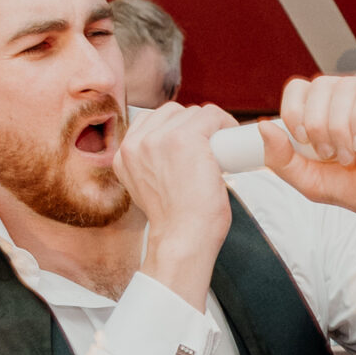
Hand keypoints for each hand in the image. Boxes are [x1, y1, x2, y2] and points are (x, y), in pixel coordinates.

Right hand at [115, 101, 238, 309]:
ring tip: (221, 148)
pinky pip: (212, 115)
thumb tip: (175, 155)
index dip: (176, 128)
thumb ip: (153, 166)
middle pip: (172, 113)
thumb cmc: (177, 225)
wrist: (183, 241)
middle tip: (211, 148)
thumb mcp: (149, 189)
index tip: (193, 145)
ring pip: (193, 113)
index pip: (151, 121)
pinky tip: (231, 139)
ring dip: (211, 126)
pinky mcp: (185, 138)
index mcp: (124, 156)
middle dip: (194, 126)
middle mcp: (136, 144)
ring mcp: (159, 139)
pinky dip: (226, 124)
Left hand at [260, 75, 355, 260]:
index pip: (300, 89)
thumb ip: (284, 162)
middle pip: (321, 86)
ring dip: (341, 127)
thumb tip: (263, 127)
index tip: (303, 141)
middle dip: (319, 126)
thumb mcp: (316, 183)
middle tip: (335, 157)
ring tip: (355, 156)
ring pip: (347, 87)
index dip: (295, 111)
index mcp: (328, 109)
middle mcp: (353, 95)